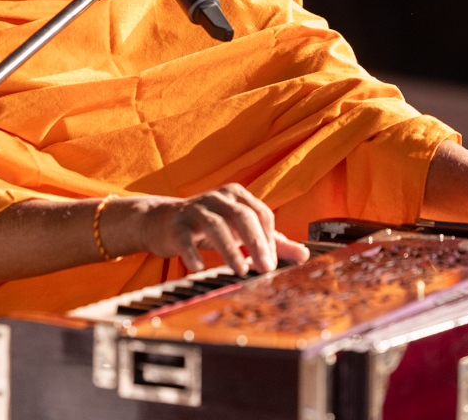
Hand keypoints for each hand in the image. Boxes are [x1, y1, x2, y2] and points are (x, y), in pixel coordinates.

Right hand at [122, 184, 309, 275]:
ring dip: (230, 249)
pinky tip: (199, 266)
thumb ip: (272, 241)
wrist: (163, 221)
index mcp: (237, 196)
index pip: (261, 214)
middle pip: (242, 216)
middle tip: (266, 268)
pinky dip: (193, 251)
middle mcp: (218, 197)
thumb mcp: (241, 230)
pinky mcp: (176, 224)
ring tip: (240, 270)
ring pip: (216, 225)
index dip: (270, 239)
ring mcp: (195, 209)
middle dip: (257, 243)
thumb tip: (304, 254)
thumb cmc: (209, 226)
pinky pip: (185, 237)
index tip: (273, 263)